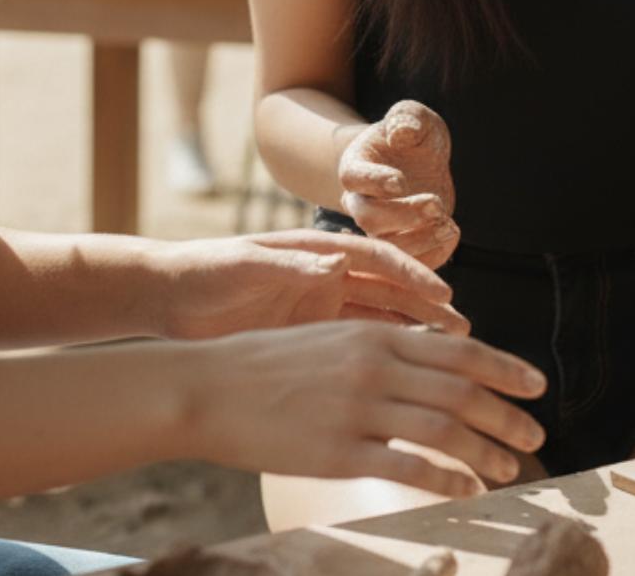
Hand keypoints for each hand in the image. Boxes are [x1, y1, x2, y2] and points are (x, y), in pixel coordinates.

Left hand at [151, 231, 469, 339]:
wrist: (169, 298)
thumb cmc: (206, 271)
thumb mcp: (246, 266)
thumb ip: (292, 267)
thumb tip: (337, 261)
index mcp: (317, 252)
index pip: (379, 260)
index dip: (415, 276)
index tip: (445, 296)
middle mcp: (327, 277)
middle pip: (391, 292)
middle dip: (429, 309)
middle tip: (466, 333)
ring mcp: (320, 309)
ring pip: (381, 322)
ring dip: (415, 337)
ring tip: (452, 358)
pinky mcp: (308, 340)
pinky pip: (358, 349)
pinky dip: (386, 360)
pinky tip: (410, 382)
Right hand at [179, 320, 545, 497]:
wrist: (209, 387)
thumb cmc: (268, 363)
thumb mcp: (331, 336)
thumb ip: (380, 345)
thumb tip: (430, 357)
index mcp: (374, 333)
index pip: (458, 350)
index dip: (504, 368)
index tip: (537, 385)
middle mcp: (373, 365)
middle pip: (460, 390)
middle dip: (507, 414)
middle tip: (536, 435)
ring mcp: (357, 409)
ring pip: (443, 430)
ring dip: (486, 451)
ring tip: (510, 468)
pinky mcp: (337, 452)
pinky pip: (407, 467)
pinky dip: (446, 480)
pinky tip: (466, 492)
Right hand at [339, 100, 458, 267]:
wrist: (417, 158)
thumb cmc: (412, 134)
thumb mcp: (413, 116)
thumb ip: (407, 118)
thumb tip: (400, 132)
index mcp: (354, 166)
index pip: (354, 177)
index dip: (374, 181)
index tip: (400, 180)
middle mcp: (358, 201)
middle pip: (368, 218)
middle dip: (404, 215)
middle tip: (436, 204)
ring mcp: (377, 227)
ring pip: (387, 246)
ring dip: (420, 240)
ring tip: (450, 225)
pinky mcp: (399, 242)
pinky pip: (409, 260)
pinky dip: (433, 255)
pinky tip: (453, 232)